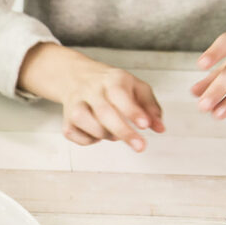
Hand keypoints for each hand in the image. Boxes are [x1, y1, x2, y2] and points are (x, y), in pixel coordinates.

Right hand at [19, 43, 163, 150]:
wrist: (76, 77)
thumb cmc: (112, 85)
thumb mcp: (136, 87)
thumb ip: (150, 107)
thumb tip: (159, 128)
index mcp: (111, 80)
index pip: (119, 95)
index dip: (132, 111)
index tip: (145, 126)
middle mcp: (90, 91)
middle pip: (104, 113)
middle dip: (123, 132)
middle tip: (140, 146)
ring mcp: (75, 105)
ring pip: (89, 126)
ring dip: (107, 135)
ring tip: (114, 131)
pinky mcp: (66, 120)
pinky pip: (78, 137)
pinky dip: (91, 140)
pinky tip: (97, 132)